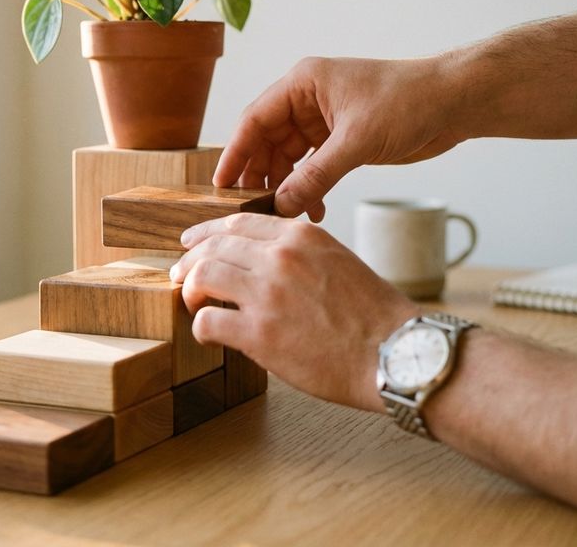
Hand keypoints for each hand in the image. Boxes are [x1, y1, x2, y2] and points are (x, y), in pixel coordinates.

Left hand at [170, 213, 419, 412]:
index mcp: (301, 237)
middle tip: (180, 274)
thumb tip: (262, 262)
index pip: (237, 223)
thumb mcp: (338, 262)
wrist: (396, 353)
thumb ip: (299, 255)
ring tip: (191, 302)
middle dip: (189, 260)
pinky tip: (207, 334)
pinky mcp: (259, 333)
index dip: (206, 232)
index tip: (193, 241)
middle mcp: (280, 258)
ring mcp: (268, 294)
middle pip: (213, 246)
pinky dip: (200, 327)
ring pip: (202, 276)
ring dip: (190, 289)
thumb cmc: (373, 315)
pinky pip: (207, 321)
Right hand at [213, 56, 462, 219]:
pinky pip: (312, 167)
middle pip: (267, 141)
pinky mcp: (342, 139)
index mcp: (303, 83)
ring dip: (287, 187)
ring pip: (289, 158)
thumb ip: (316, 175)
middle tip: (252, 210)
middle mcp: (308, 99)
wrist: (455, 102)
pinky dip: (310, 188)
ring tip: (287, 216)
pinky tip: (314, 211)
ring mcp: (324, 120)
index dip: (235, 153)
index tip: (220, 186)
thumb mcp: (357, 141)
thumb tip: (282, 206)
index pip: (254, 120)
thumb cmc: (409, 101)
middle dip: (260, 176)